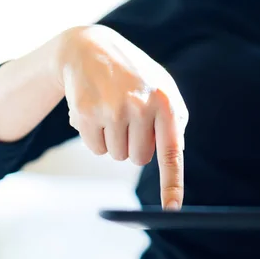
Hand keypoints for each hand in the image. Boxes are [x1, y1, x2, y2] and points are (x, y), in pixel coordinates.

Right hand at [55, 25, 187, 209]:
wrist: (90, 48)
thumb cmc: (134, 77)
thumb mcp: (163, 90)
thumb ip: (174, 122)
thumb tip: (173, 159)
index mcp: (167, 103)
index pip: (171, 153)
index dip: (171, 184)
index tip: (172, 210)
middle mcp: (141, 107)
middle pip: (138, 159)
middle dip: (134, 146)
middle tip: (129, 119)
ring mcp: (112, 110)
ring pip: (116, 155)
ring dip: (114, 140)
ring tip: (112, 110)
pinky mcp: (85, 114)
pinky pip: (95, 148)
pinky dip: (95, 137)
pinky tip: (96, 111)